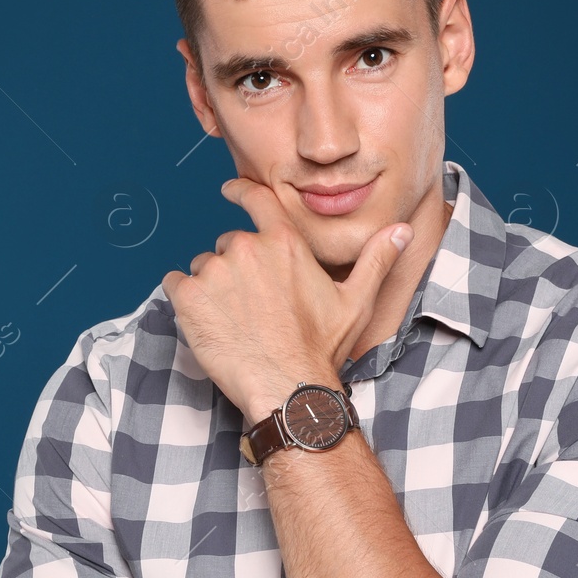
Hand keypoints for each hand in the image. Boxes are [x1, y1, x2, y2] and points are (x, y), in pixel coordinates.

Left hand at [160, 177, 411, 423]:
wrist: (286, 387)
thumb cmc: (319, 348)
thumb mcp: (355, 301)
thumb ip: (376, 259)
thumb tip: (401, 230)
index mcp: (284, 243)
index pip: (257, 199)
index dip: (240, 191)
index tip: (228, 190)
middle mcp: (247, 248)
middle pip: (229, 245)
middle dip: (235, 269)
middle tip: (250, 306)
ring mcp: (215, 271)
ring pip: (203, 267)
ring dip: (211, 287)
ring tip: (232, 320)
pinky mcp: (190, 296)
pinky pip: (175, 284)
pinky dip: (184, 300)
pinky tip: (206, 322)